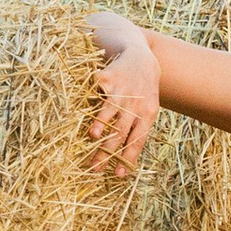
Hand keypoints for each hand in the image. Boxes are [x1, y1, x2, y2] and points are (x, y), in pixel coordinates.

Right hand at [83, 15, 159, 176]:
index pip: (137, 140)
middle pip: (121, 132)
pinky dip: (89, 103)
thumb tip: (125, 163)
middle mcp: (135, 103)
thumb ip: (137, 130)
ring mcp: (122, 90)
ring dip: (101, 124)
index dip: (127, 158)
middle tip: (94, 167)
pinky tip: (82, 113)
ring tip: (92, 137)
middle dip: (107, 151)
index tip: (116, 174)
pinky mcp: (109, 78)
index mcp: (147, 114)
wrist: (141, 55)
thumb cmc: (143, 89)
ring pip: (110, 111)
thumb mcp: (147, 108)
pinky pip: (97, 93)